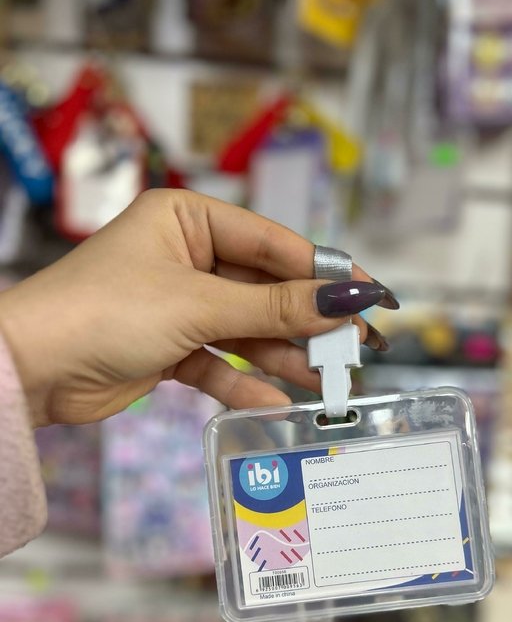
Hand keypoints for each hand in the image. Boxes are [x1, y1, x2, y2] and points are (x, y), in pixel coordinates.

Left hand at [0, 189, 395, 426]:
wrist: (31, 369)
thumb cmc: (102, 311)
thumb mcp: (198, 304)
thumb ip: (275, 307)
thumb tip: (345, 300)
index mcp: (189, 219)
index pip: (273, 244)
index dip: (323, 273)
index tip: (368, 297)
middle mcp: (187, 257)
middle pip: (265, 291)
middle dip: (307, 324)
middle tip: (356, 349)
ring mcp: (179, 304)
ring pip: (247, 331)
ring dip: (283, 358)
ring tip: (326, 382)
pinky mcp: (169, 347)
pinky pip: (219, 362)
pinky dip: (243, 382)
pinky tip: (274, 401)